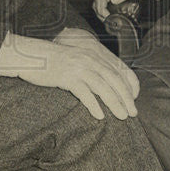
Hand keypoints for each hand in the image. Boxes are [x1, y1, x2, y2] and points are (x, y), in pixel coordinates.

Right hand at [0, 32, 139, 120]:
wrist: (34, 55)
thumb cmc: (56, 60)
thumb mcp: (79, 58)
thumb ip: (94, 66)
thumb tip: (108, 81)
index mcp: (95, 54)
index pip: (120, 69)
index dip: (131, 84)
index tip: (135, 99)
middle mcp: (90, 59)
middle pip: (115, 80)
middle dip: (126, 98)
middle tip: (133, 113)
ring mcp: (79, 68)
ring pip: (103, 87)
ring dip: (115, 103)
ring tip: (122, 116)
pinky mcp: (67, 77)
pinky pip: (84, 93)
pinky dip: (94, 105)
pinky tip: (100, 115)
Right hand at [92, 0, 159, 20]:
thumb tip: (113, 0)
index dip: (101, 10)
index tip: (108, 18)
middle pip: (97, 1)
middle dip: (100, 14)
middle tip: (109, 22)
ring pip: (98, 2)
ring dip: (100, 13)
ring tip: (109, 21)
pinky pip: (103, 1)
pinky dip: (104, 10)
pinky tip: (110, 16)